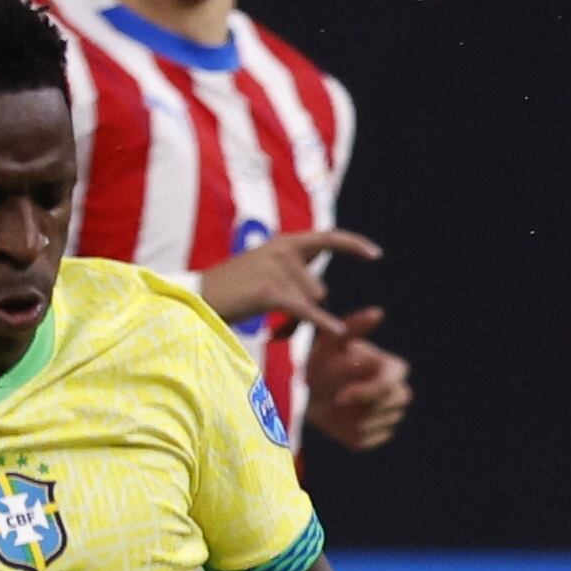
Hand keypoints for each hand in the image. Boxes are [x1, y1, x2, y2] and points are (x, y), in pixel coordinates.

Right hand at [197, 229, 379, 332]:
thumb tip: (318, 297)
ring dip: (295, 322)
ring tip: (271, 329)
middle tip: (280, 326)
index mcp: (282, 243)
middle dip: (304, 310)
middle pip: (317, 288)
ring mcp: (278, 268)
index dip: (353, 245)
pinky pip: (305, 311)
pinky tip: (337, 331)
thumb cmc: (226, 293)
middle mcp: (283, 250)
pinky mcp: (272, 290)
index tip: (375, 255)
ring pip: (309, 303)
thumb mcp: (260, 273)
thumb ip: (289, 274)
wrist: (195, 298)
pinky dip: (321, 323)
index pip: (327, 238)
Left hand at [304, 307, 411, 450]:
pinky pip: (368, 439)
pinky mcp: (376, 436)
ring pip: (380, 423)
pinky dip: (350, 432)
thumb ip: (354, 327)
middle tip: (336, 401)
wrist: (309, 392)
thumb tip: (378, 312)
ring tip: (333, 405)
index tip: (342, 396)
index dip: (368, 392)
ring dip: (354, 417)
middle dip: (365, 405)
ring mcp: (389, 415)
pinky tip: (337, 419)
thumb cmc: (322, 362)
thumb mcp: (332, 343)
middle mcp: (397, 392)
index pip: (392, 383)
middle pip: (394, 405)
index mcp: (393, 369)